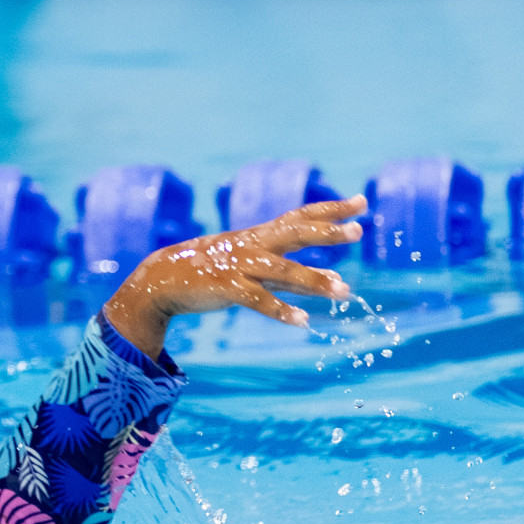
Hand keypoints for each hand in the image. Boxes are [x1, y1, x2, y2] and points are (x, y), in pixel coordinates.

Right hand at [104, 195, 367, 358]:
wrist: (162, 279)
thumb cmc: (212, 272)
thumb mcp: (254, 268)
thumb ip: (293, 275)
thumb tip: (334, 280)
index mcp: (260, 236)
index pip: (301, 217)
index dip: (331, 210)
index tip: (362, 203)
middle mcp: (253, 246)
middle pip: (296, 234)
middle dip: (327, 234)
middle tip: (359, 232)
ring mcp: (239, 266)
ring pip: (283, 271)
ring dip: (314, 281)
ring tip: (344, 290)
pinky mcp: (225, 288)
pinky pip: (257, 300)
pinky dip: (280, 311)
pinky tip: (303, 321)